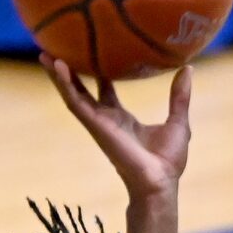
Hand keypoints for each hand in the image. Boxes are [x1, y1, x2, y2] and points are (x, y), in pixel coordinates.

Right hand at [43, 55, 190, 200]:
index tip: (95, 54)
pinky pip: (75, 102)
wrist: (159, 182)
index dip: (99, 73)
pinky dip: (65, 85)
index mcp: (122, 119)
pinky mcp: (95, 125)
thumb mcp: (178, 121)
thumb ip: (179, 97)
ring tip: (45, 54)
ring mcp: (98, 123)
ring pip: (72, 95)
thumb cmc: (168, 160)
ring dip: (58, 76)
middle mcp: (106, 120)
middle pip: (82, 91)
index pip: (106, 91)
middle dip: (70, 73)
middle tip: (58, 51)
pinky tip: (57, 66)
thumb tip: (187, 69)